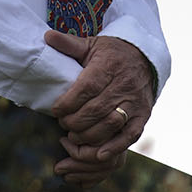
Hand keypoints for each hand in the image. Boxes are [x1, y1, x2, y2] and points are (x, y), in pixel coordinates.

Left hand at [46, 31, 154, 179]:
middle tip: (63, 125)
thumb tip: (46, 36)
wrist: (145, 58)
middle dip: (75, 121)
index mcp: (109, 65)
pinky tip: (99, 154)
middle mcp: (124, 85)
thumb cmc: (111, 54)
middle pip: (96, 109)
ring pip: (110, 125)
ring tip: (75, 136)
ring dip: (89, 136)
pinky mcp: (143, 116)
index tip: (55, 111)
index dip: (68, 103)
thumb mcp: (91, 45)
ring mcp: (135, 102)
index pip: (86, 88)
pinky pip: (130, 135)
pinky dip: (115, 147)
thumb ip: (69, 44)